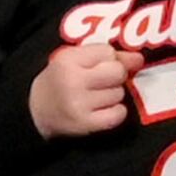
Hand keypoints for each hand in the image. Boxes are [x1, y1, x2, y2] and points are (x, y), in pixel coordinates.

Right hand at [28, 42, 145, 136]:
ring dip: (113, 96)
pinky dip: (115, 113)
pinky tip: (102, 111)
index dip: (107, 60)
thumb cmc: (60, 82)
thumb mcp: (75, 61)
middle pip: (118, 72)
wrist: (35, 113)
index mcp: (67, 60)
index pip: (108, 52)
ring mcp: (79, 103)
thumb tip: (139, 58)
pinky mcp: (85, 124)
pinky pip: (118, 114)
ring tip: (95, 98)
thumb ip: (107, 56)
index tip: (95, 67)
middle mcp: (73, 80)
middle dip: (115, 77)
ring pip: (119, 94)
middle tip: (100, 83)